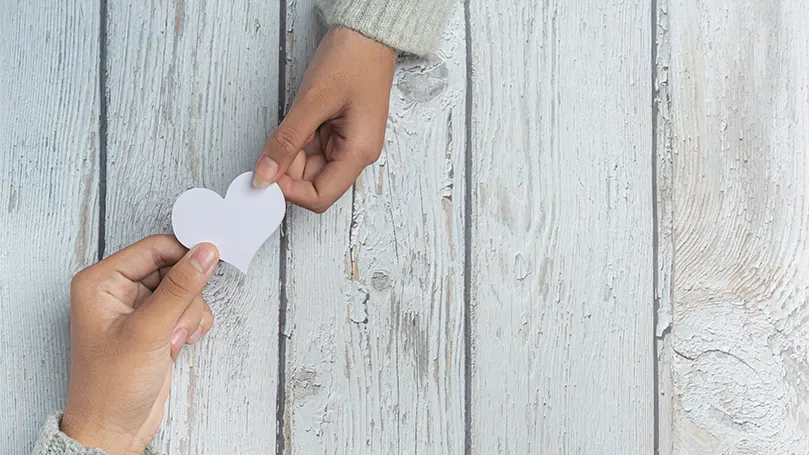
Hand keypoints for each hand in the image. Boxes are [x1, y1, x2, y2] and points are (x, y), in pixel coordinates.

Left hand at [60, 235, 218, 454]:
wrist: (115, 429)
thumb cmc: (110, 386)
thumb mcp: (149, 331)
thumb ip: (180, 288)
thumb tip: (204, 253)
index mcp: (101, 281)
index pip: (154, 248)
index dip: (184, 256)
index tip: (209, 264)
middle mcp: (119, 290)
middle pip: (173, 268)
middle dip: (185, 296)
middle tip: (177, 322)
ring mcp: (140, 308)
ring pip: (185, 289)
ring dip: (189, 314)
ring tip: (172, 340)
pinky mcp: (156, 325)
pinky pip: (188, 308)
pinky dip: (192, 324)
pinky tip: (178, 345)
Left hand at [252, 27, 396, 212]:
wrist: (367, 34)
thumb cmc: (353, 60)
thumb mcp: (312, 102)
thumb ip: (287, 142)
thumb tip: (265, 174)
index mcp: (359, 152)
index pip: (321, 196)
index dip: (290, 192)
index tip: (266, 178)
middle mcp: (356, 153)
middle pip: (314, 183)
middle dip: (287, 171)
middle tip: (268, 149)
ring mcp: (348, 144)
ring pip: (309, 167)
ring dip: (290, 155)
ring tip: (288, 125)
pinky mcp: (339, 133)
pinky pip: (312, 150)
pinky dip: (297, 143)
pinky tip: (295, 124)